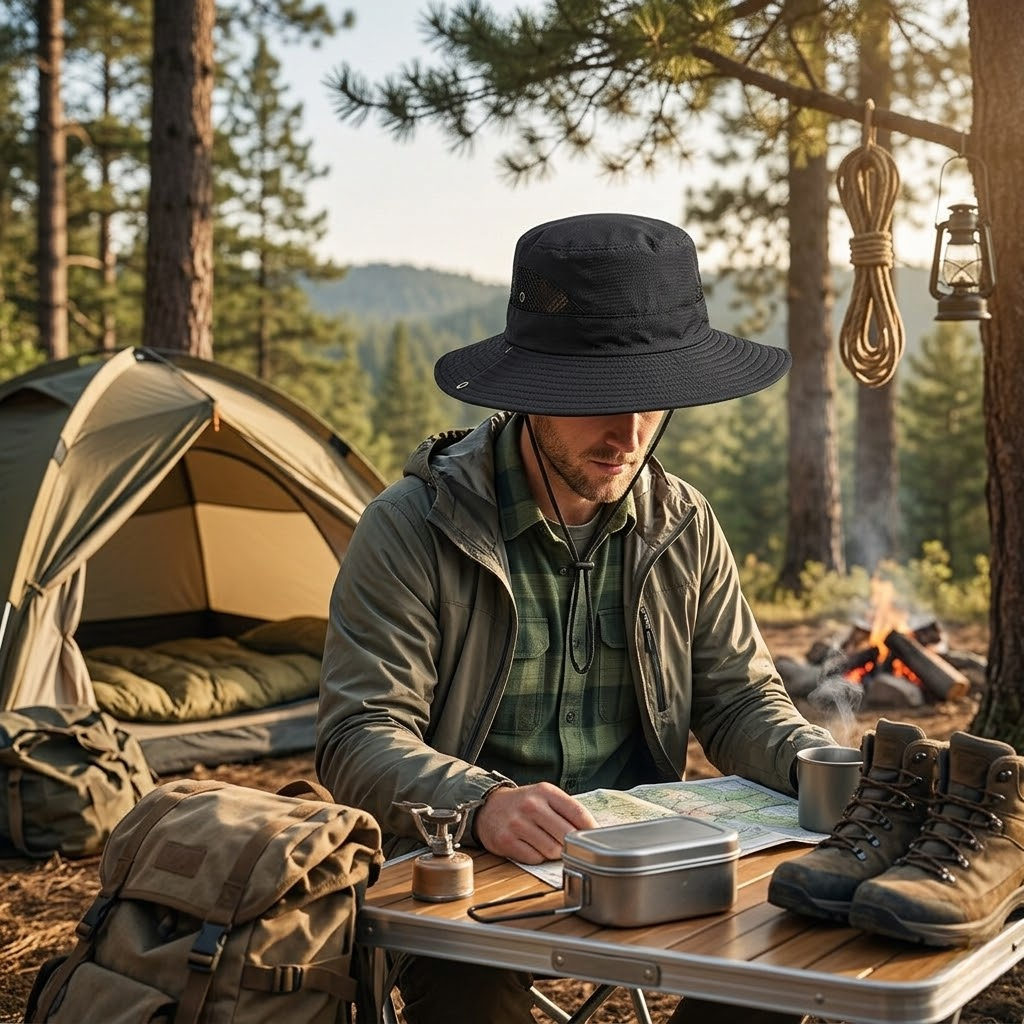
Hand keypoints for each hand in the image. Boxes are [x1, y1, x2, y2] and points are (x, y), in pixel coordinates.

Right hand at [474, 782, 597, 862]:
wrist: (488, 807)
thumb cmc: (523, 804)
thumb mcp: (544, 796)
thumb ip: (566, 810)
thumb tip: (592, 831)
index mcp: (545, 792)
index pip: (577, 812)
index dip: (590, 828)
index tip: (595, 837)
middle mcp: (531, 805)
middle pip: (566, 835)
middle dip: (569, 843)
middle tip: (566, 843)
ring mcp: (517, 824)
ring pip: (551, 850)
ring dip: (553, 852)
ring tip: (545, 842)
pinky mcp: (506, 841)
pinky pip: (534, 859)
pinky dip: (536, 857)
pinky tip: (530, 846)